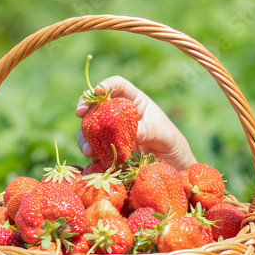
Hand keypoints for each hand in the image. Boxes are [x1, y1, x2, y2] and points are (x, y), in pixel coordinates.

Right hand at [75, 76, 196, 170]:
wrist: (174, 169)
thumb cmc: (173, 147)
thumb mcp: (168, 138)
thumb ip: (153, 132)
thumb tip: (135, 132)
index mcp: (136, 103)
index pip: (118, 86)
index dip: (106, 85)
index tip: (96, 91)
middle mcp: (121, 115)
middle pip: (98, 104)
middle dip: (86, 107)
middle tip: (80, 114)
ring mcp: (112, 132)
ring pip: (91, 127)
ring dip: (84, 135)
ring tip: (87, 149)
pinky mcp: (108, 149)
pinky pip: (94, 147)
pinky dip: (90, 151)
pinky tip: (92, 158)